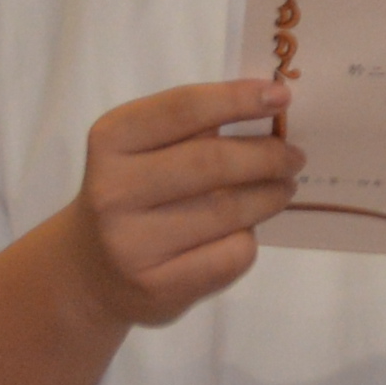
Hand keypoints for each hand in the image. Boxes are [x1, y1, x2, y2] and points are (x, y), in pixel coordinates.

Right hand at [55, 80, 301, 330]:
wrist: (91, 270)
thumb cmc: (132, 191)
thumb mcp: (142, 148)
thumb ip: (193, 127)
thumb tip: (270, 109)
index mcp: (112, 139)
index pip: (184, 108)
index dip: (237, 98)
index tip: (282, 95)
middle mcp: (113, 191)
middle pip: (212, 163)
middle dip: (266, 156)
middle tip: (294, 156)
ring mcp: (132, 245)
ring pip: (226, 213)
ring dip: (268, 196)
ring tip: (284, 188)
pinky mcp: (156, 289)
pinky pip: (228, 256)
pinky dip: (249, 239)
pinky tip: (247, 230)